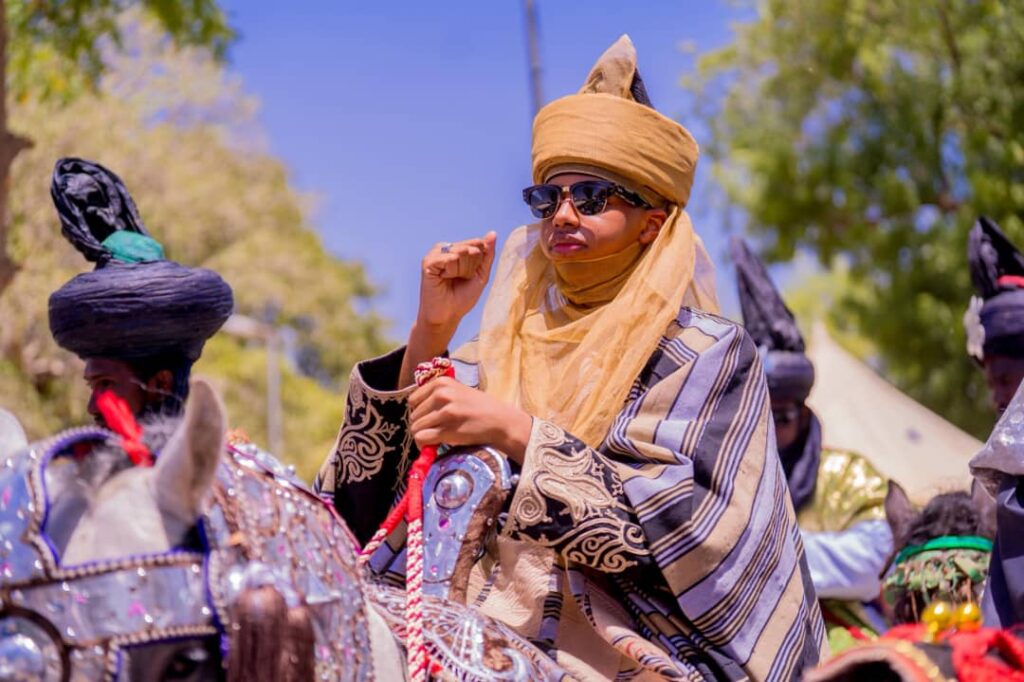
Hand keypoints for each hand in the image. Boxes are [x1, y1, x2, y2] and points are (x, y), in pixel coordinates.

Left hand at [408, 377, 531, 462]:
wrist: (500, 421)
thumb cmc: (480, 407)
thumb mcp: (458, 391)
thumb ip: (438, 395)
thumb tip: (416, 409)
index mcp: (441, 383)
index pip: (413, 400)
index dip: (419, 411)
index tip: (429, 418)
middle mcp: (441, 394)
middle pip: (413, 415)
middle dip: (421, 425)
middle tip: (434, 431)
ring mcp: (445, 412)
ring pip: (416, 428)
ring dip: (423, 436)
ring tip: (435, 438)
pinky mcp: (448, 430)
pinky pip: (422, 438)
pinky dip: (424, 445)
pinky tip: (433, 445)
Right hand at [416, 233, 497, 333]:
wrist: (447, 316)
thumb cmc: (462, 298)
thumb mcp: (481, 275)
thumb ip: (487, 254)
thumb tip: (493, 233)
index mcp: (457, 249)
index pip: (478, 244)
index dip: (478, 264)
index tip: (468, 277)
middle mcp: (445, 248)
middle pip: (471, 248)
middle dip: (470, 268)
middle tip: (458, 280)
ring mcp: (435, 254)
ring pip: (460, 252)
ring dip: (461, 271)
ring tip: (450, 280)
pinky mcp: (428, 261)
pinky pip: (449, 259)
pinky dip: (451, 272)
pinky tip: (443, 278)